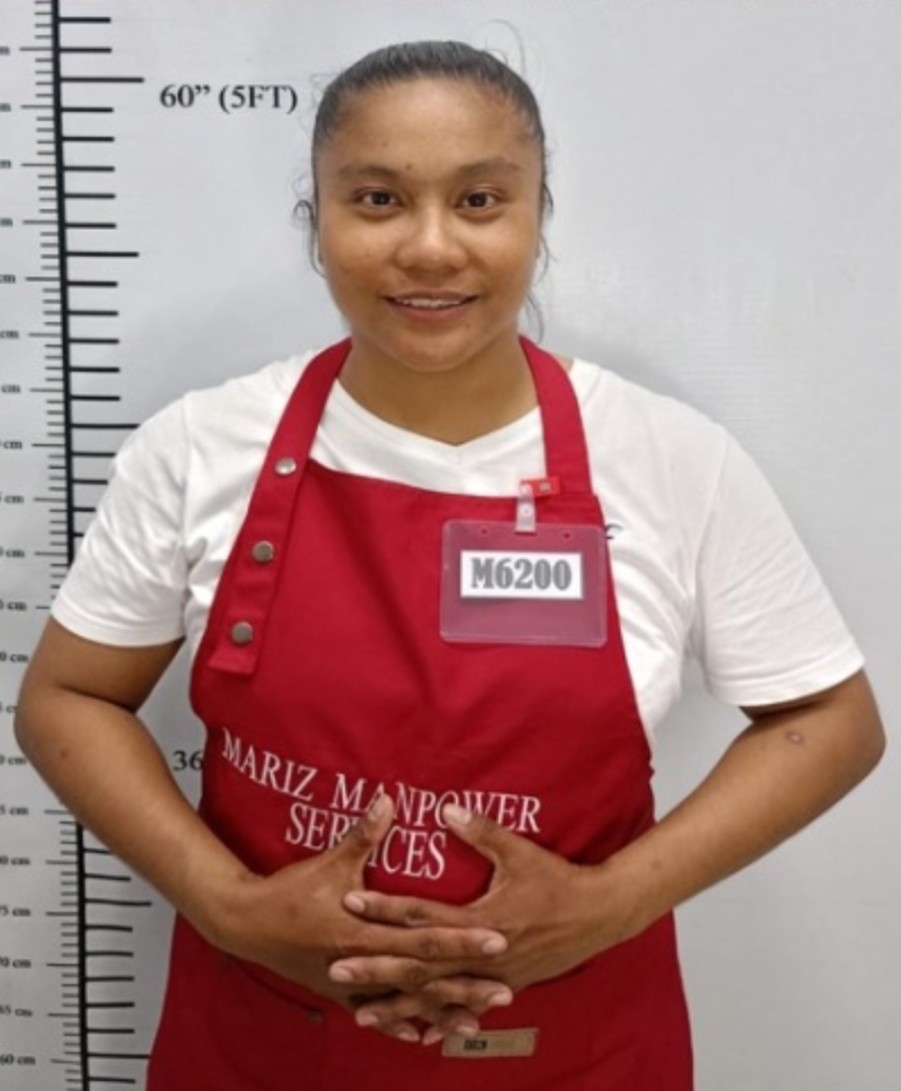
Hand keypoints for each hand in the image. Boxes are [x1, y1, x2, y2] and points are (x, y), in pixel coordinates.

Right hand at [209, 796, 509, 1041]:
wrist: (247, 924)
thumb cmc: (289, 891)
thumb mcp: (329, 861)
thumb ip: (364, 834)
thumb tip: (389, 800)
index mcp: (364, 932)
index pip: (425, 937)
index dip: (463, 939)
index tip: (497, 939)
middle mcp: (363, 963)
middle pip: (424, 977)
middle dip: (464, 984)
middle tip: (505, 992)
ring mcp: (351, 983)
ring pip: (404, 1002)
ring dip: (440, 1011)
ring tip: (476, 1022)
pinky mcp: (339, 991)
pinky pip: (375, 1012)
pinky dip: (399, 1024)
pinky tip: (423, 1037)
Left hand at [331, 804, 623, 1039]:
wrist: (598, 916)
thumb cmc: (558, 880)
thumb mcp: (520, 852)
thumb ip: (481, 831)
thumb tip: (445, 808)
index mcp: (480, 919)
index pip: (421, 912)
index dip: (384, 905)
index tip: (351, 900)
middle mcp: (480, 954)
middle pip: (418, 963)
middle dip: (376, 967)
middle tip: (337, 968)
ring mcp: (492, 976)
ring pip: (437, 995)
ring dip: (399, 1003)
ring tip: (362, 1012)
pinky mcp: (503, 985)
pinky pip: (463, 1007)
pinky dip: (438, 1019)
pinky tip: (416, 1031)